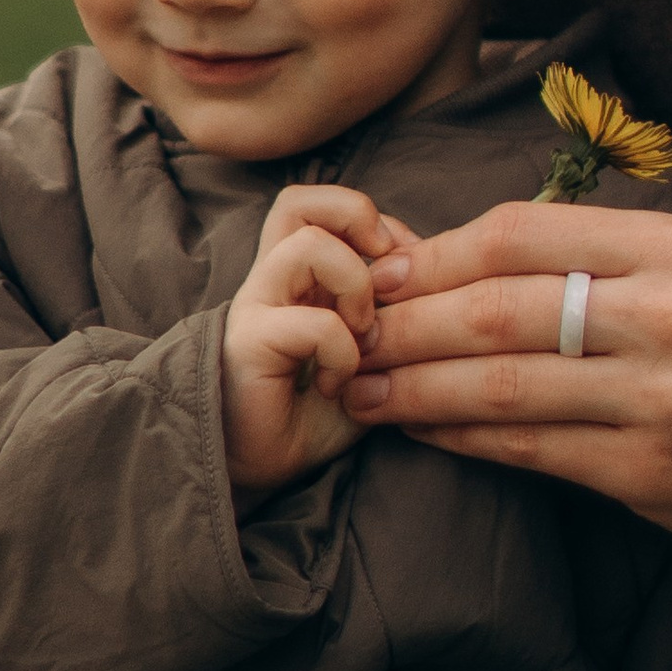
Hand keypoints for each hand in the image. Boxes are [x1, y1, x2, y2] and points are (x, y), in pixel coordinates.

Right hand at [221, 186, 404, 493]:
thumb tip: (421, 267)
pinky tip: (334, 386)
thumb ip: (392, 312)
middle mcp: (273, 280)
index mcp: (298, 275)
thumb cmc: (313, 412)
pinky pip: (315, 323)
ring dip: (355, 286)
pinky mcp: (250, 342)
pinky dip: (344, 352)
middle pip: (300, 201)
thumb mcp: (369, 355)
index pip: (330, 207)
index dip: (379, 226)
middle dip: (356, 218)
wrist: (256, 469)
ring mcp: (257, 306)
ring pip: (309, 244)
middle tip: (383, 274)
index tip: (404, 279)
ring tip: (361, 336)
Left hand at [346, 202, 671, 559]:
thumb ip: (588, 255)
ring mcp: (659, 397)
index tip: (384, 275)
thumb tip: (458, 255)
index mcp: (669, 248)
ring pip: (504, 386)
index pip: (521, 234)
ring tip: (365, 390)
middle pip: (499, 310)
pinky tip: (425, 431)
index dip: (437, 255)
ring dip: (417, 388)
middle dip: (407, 324)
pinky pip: (531, 450)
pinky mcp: (650, 473)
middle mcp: (664, 315)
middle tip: (350, 336)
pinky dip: (465, 438)